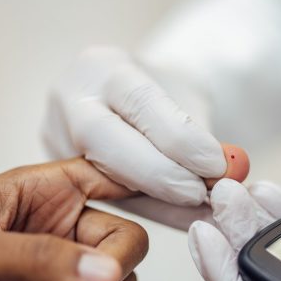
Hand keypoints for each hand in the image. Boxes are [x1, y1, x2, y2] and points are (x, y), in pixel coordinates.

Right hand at [43, 46, 226, 206]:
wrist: (135, 94)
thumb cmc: (167, 92)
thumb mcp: (189, 97)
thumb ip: (199, 133)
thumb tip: (224, 180)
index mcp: (102, 65)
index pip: (138, 100)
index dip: (179, 137)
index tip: (216, 165)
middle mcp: (70, 98)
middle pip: (102, 138)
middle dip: (156, 173)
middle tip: (199, 194)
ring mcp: (56, 135)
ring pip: (99, 175)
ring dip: (156, 199)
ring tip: (201, 209)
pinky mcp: (62, 167)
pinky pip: (105, 196)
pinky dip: (149, 208)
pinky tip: (182, 215)